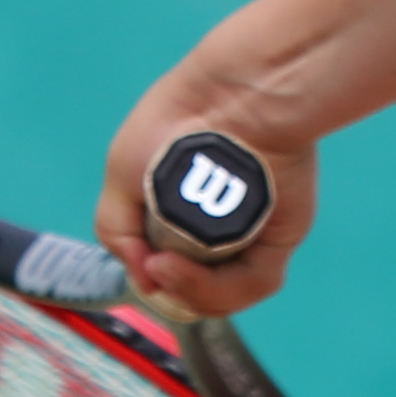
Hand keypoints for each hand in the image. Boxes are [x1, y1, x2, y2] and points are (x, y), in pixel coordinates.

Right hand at [96, 63, 316, 313]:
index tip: (143, 268)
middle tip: (155, 267)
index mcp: (184, 218)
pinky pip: (251, 283)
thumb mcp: (122, 174)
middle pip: (197, 294)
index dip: (154, 282)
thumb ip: (118, 232)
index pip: (170, 275)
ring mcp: (249, 240)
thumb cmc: (173, 125)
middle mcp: (218, 234)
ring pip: (223, 296)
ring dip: (187, 291)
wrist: (230, 100)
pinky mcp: (277, 241)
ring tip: (163, 267)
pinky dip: (213, 287)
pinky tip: (180, 267)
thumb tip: (144, 279)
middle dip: (170, 291)